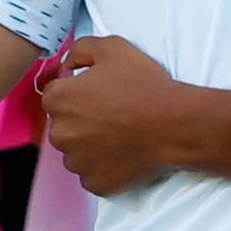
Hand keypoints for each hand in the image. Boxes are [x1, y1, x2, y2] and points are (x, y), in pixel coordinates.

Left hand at [29, 37, 194, 194]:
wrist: (174, 124)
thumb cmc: (143, 85)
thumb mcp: (112, 48)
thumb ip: (81, 49)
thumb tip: (67, 64)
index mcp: (59, 100)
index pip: (55, 95)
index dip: (77, 93)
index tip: (100, 94)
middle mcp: (60, 134)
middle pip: (63, 126)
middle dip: (81, 121)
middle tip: (112, 115)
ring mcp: (77, 162)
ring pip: (76, 153)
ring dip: (90, 146)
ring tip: (119, 136)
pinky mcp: (94, 183)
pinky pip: (92, 174)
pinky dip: (103, 167)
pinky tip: (123, 154)